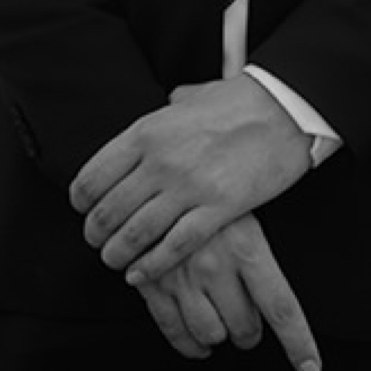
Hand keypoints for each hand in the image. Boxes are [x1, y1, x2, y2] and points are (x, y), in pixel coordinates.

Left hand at [70, 74, 310, 279]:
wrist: (288, 107)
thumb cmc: (242, 100)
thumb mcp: (194, 97)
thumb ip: (172, 107)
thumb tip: (167, 102)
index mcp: (147, 132)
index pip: (91, 178)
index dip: (82, 203)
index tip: (86, 212)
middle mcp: (161, 161)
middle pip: (107, 212)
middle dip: (95, 235)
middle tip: (98, 243)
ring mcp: (189, 187)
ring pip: (134, 235)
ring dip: (117, 255)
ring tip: (116, 261)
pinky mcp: (218, 208)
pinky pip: (173, 247)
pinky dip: (151, 266)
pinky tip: (140, 273)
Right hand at [133, 212, 321, 370]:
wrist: (159, 176)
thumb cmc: (215, 195)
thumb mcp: (248, 213)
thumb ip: (259, 258)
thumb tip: (275, 306)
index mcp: (249, 247)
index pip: (282, 307)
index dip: (298, 342)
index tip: (310, 369)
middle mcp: (216, 266)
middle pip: (245, 327)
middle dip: (250, 332)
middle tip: (249, 325)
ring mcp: (182, 277)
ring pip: (210, 335)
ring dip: (219, 336)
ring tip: (223, 325)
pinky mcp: (151, 283)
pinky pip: (173, 330)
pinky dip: (188, 344)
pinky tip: (197, 344)